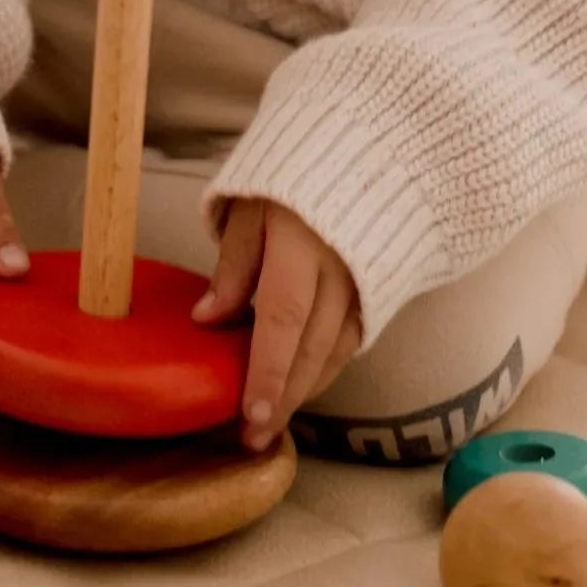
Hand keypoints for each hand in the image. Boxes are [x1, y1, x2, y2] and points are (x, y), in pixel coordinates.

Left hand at [192, 198, 361, 449]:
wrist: (368, 150)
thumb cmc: (293, 175)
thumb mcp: (251, 206)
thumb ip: (233, 264)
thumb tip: (206, 320)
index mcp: (304, 241)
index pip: (284, 318)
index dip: (268, 371)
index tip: (250, 415)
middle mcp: (342, 268)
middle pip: (312, 346)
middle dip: (284, 398)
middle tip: (253, 437)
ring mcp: (367, 280)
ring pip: (337, 350)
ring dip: (305, 390)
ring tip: (273, 422)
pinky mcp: (380, 287)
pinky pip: (353, 339)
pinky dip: (327, 367)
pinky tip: (304, 385)